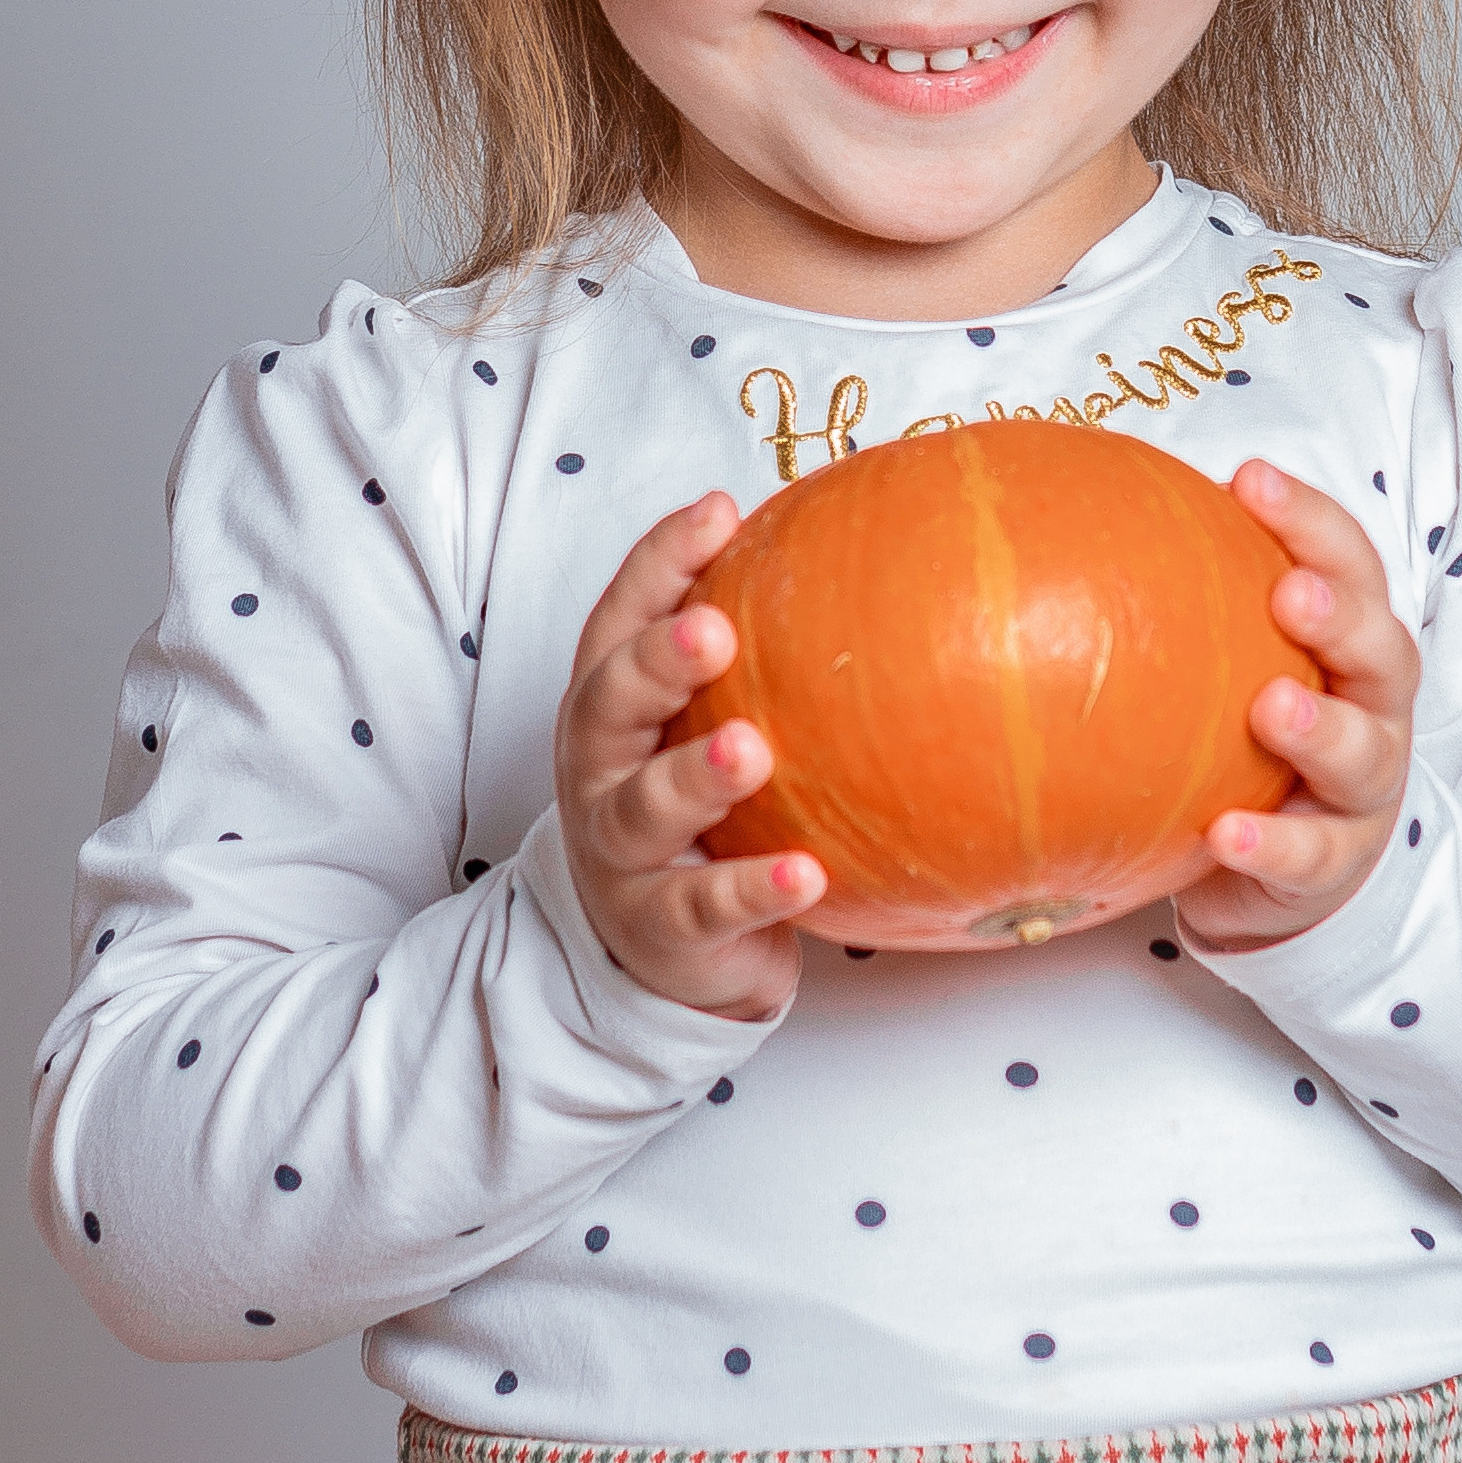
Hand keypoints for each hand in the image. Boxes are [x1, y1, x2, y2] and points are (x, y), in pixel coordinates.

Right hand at [551, 491, 823, 1024]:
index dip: (659, 563)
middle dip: (656, 663)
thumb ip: (755, 657)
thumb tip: (862, 546)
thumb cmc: (696, 809)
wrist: (655, 951)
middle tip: (712, 630)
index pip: (618, 619)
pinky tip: (806, 873)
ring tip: (752, 749)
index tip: (718, 511)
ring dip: (696, 776)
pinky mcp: (659, 927)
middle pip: (609, 703)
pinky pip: (704, 907)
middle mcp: (600, 770)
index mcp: (611, 706)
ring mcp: (620, 852)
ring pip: (645, 809)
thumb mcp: (703, 724)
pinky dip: (753, 890)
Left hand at [1174, 461, 1420, 952]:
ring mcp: (1363, 791)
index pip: (1349, 566)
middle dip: (1342, 616)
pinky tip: (1222, 833)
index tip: (1250, 479)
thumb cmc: (1250, 741)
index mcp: (1347, 645)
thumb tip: (1063, 515)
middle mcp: (1372, 708)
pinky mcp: (1335, 864)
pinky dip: (1270, 845)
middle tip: (1291, 594)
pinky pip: (1308, 857)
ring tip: (1271, 709)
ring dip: (1320, 730)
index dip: (1310, 521)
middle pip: (1384, 651)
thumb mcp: (1228, 668)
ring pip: (1363, 755)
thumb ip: (1180, 608)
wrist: (1286, 870)